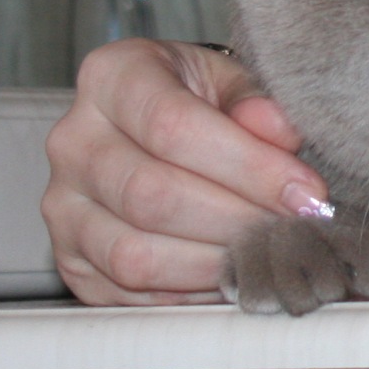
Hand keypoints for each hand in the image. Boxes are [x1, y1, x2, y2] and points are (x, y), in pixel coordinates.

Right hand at [42, 39, 330, 304]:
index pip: (173, 126)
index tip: (307, 192)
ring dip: (216, 264)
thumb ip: (257, 100)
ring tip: (269, 253)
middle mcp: (74, 141)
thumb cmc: (203, 97)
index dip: (249, 166)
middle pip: (153, 196)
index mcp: (112, 76)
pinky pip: (129, 292)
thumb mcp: (233, 78)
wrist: (153, 123)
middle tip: (295, 229)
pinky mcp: (69, 259)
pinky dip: (190, 292)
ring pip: (135, 255)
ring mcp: (62, 205)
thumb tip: (281, 134)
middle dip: (239, 220)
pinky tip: (232, 272)